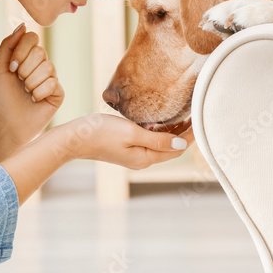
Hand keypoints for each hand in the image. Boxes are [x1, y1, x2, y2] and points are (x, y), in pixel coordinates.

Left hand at [0, 23, 63, 163]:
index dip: (22, 50)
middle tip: (19, 82)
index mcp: (26, 57)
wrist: (5, 125)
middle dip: (24, 69)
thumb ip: (8, 45)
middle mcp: (41, 65)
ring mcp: (51, 79)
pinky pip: (53, 83)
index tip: (11, 67)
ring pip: (48, 67)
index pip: (32, 38)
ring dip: (31, 83)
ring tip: (26, 93)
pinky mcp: (58, 93)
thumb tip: (22, 24)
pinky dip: (39, 93)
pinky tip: (35, 100)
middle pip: (40, 52)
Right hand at [57, 113, 192, 169]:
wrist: (73, 138)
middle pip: (171, 147)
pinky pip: (149, 141)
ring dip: (172, 131)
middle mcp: (141, 159)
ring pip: (160, 143)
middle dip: (185, 133)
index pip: (176, 149)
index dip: (191, 135)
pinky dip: (159, 131)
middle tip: (195, 113)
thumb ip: (158, 139)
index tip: (200, 118)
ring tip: (183, 114)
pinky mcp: (125, 147)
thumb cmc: (100, 132)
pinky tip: (160, 120)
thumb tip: (182, 144)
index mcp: (145, 158)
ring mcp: (133, 155)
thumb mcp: (131, 133)